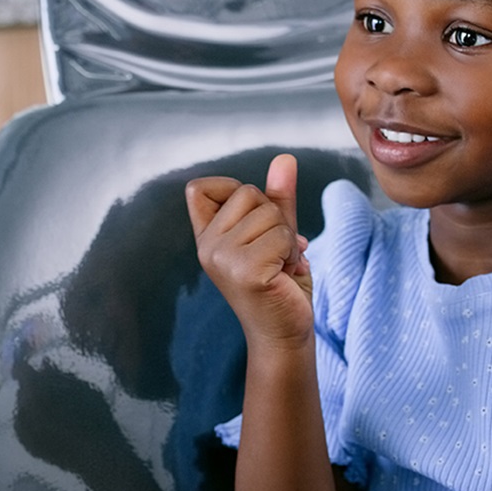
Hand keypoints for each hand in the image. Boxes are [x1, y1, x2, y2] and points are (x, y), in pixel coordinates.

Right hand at [185, 153, 313, 350]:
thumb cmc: (280, 284)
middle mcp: (207, 247)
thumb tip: (285, 158)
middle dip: (275, 218)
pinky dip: (293, 252)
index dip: (230, 189)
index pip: (198, 188)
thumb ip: (278, 198)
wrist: (286, 332)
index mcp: (207, 237)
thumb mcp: (277, 234)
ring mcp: (222, 259)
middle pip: (248, 193)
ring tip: (281, 265)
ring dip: (288, 238)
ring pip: (270, 213)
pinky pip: (282, 236)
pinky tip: (285, 274)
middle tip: (276, 252)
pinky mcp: (246, 271)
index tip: (252, 218)